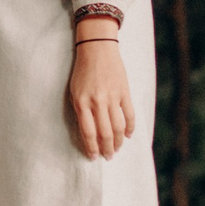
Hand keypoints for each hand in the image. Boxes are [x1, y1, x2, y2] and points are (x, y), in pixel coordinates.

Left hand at [67, 21, 133, 158]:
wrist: (97, 49)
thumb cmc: (82, 71)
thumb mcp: (74, 91)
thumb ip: (81, 111)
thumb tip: (88, 132)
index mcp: (81, 102)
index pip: (88, 132)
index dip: (91, 148)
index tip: (93, 156)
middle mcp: (97, 102)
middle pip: (104, 133)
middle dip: (106, 149)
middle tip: (108, 157)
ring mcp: (112, 97)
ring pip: (118, 127)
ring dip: (118, 142)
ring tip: (117, 149)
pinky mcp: (124, 92)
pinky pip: (129, 115)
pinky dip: (130, 127)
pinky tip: (128, 135)